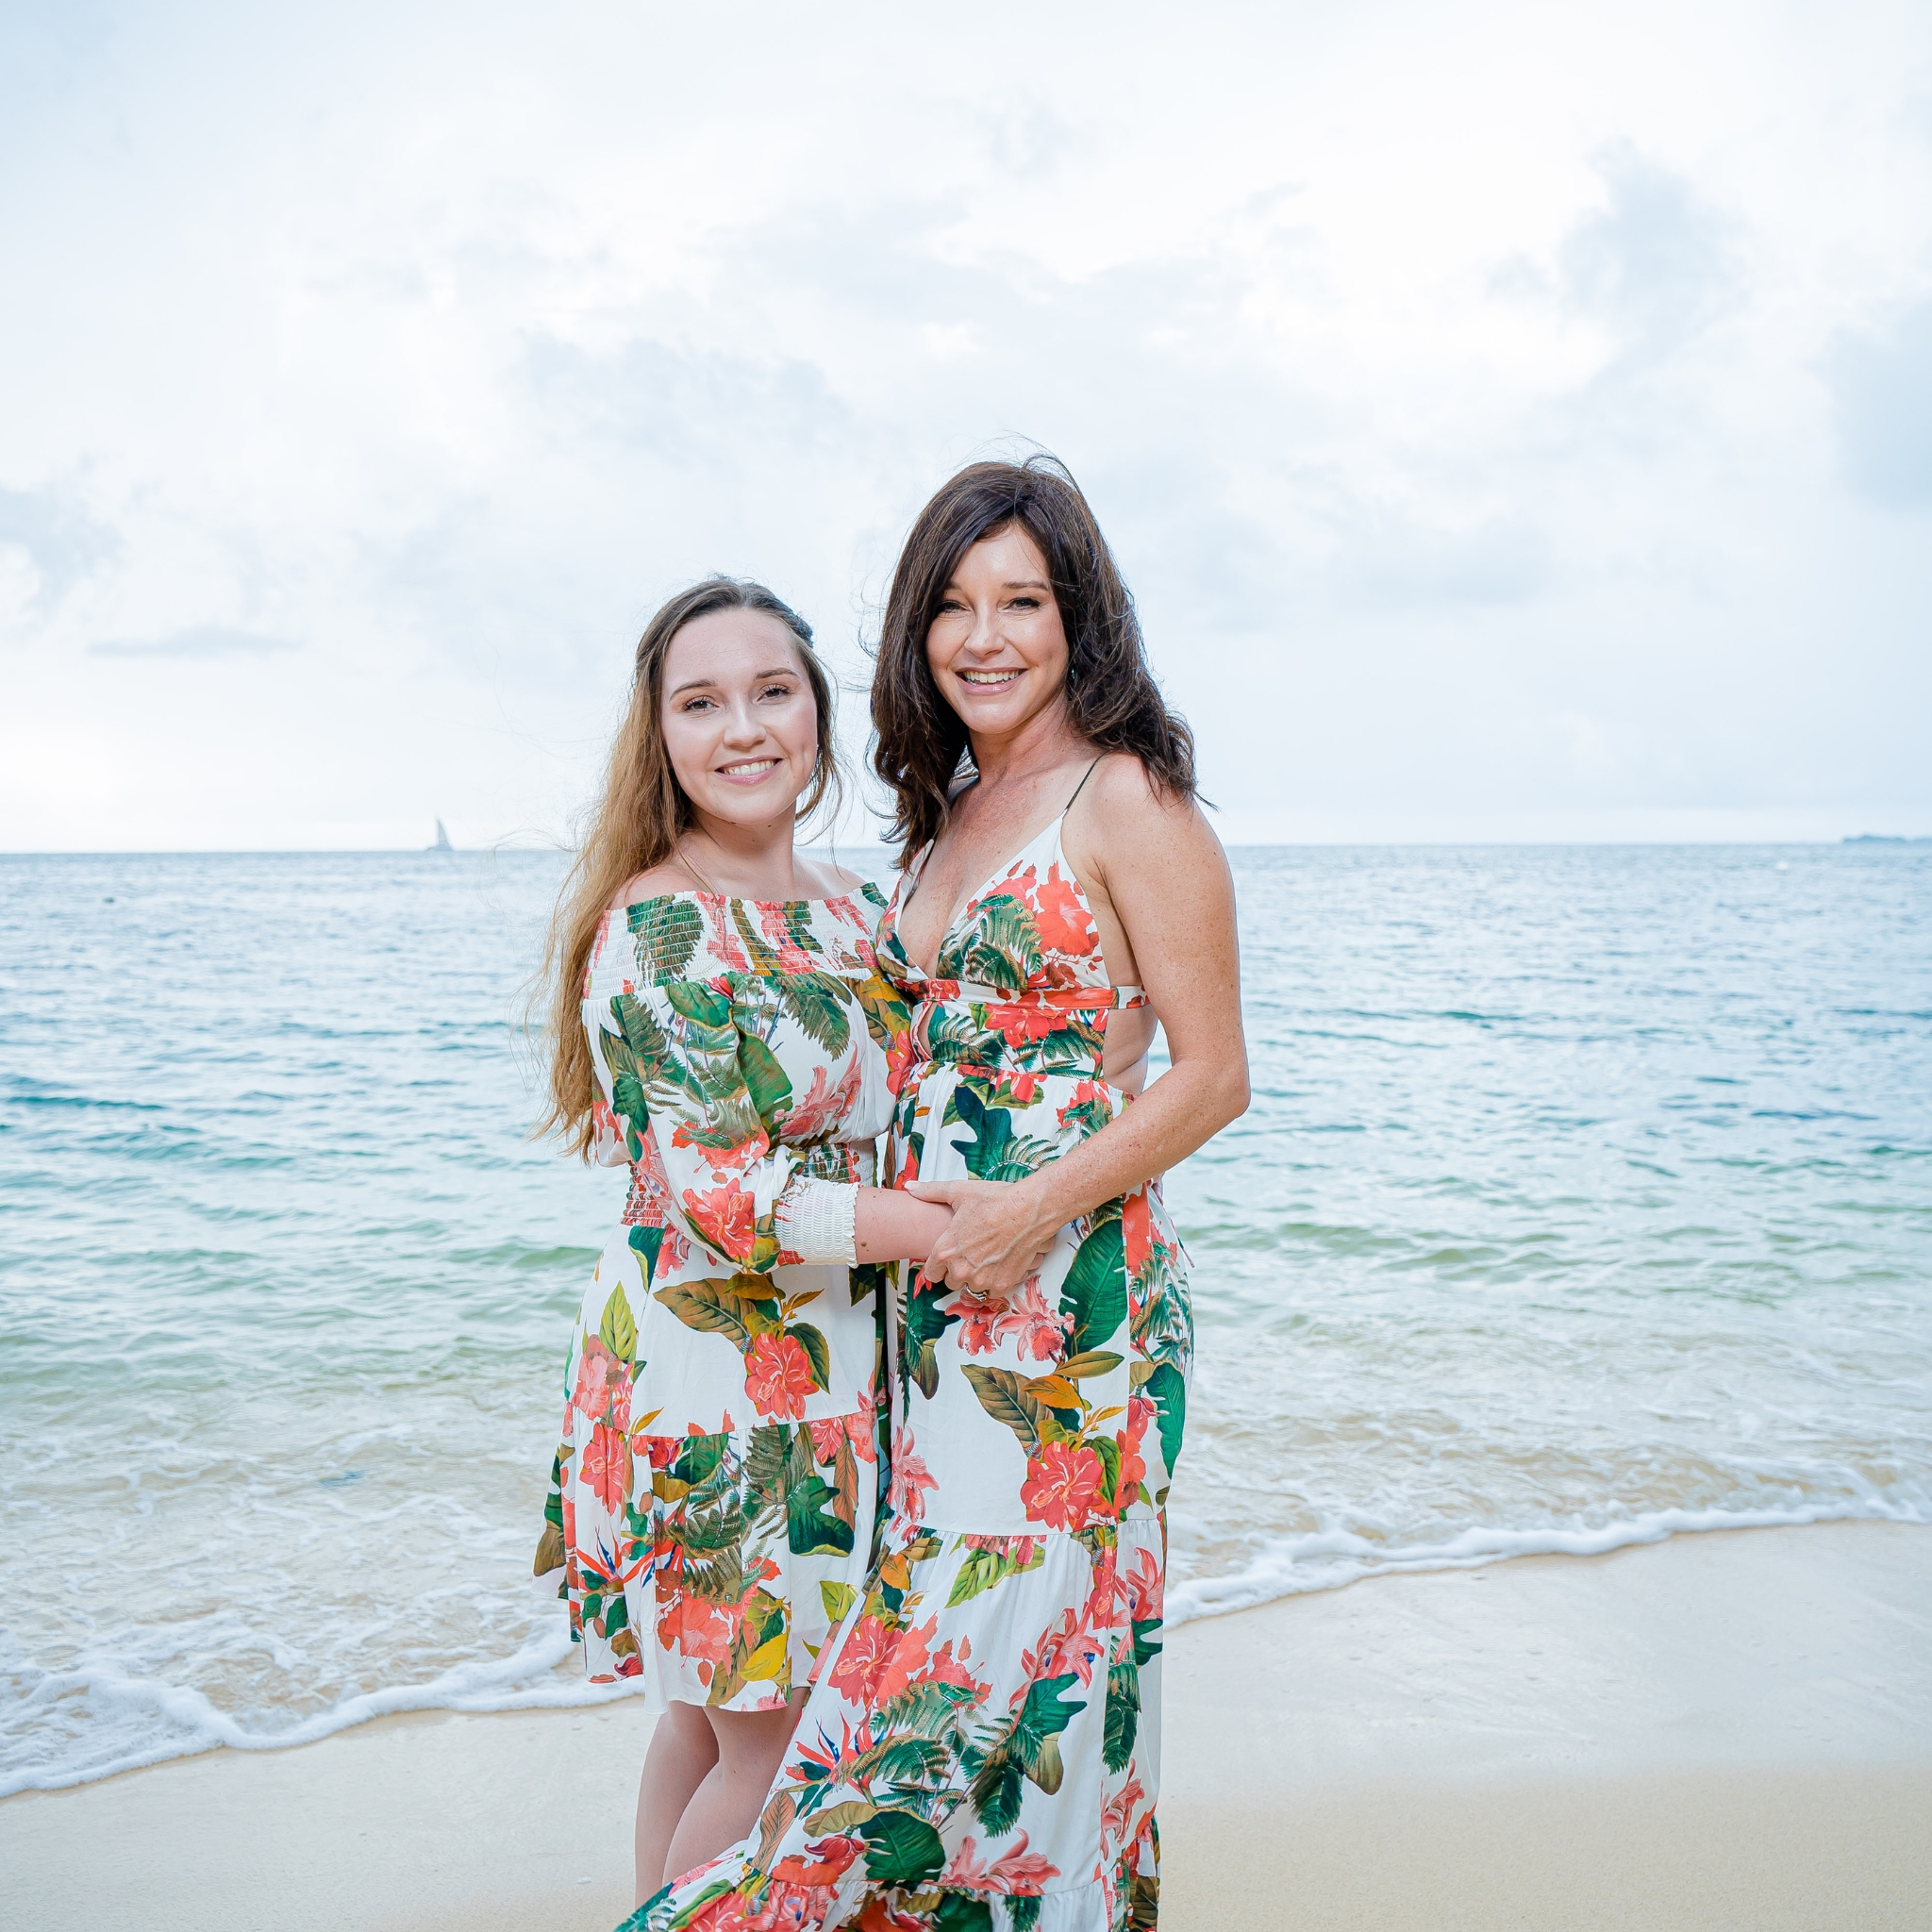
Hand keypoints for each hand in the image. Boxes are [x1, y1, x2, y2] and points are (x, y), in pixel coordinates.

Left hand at [904, 1177, 1058, 1299]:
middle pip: (951, 1282)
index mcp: (946, 1250)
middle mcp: (961, 1269)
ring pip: (972, 1286)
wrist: (1029, 1210)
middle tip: (971, 1253)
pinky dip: (996, 1279)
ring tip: (988, 1256)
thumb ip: (931, 1192)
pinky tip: (1001, 1262)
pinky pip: (993, 1290)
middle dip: (959, 1270)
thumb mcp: (959, 1191)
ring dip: (978, 1276)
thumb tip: (911, 1188)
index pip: (931, 1273)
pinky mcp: (1003, 1284)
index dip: (939, 1265)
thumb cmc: (996, 1200)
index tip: (947, 1259)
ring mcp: (982, 1279)